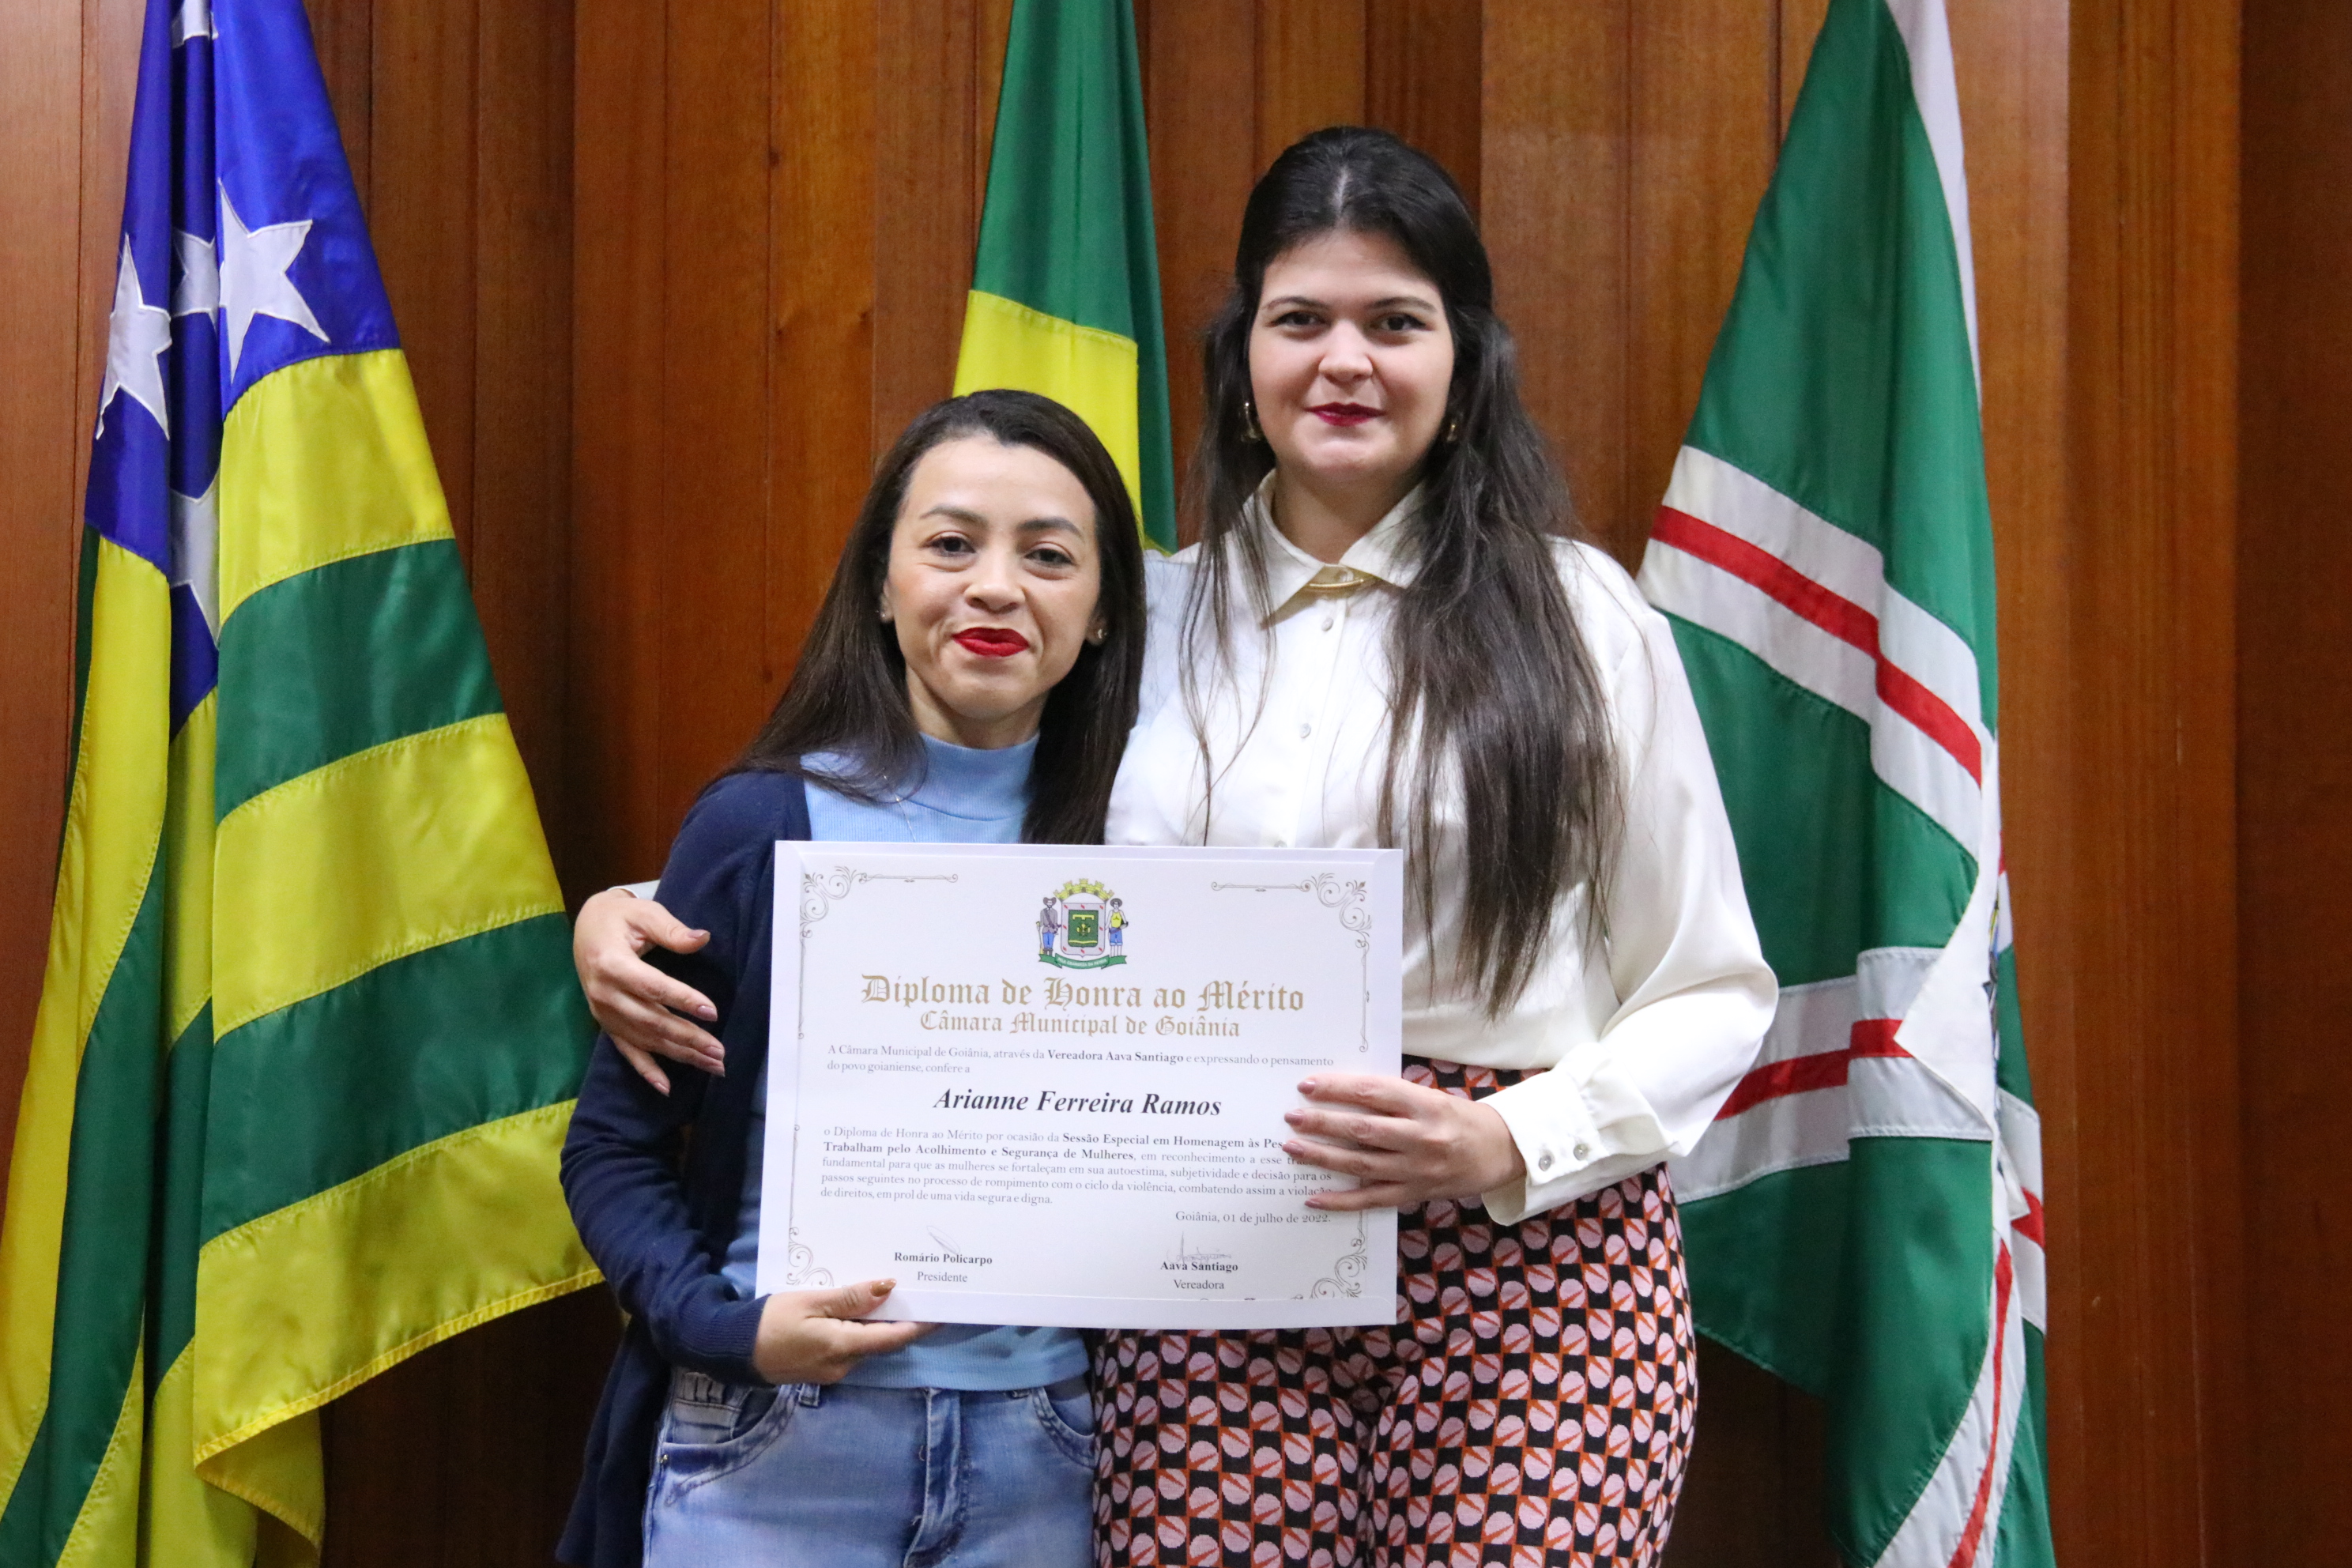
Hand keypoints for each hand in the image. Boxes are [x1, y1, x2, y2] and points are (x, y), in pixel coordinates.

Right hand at [575, 888, 720, 1093]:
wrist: (587, 927)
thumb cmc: (619, 917)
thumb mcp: (644, 913)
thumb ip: (672, 930)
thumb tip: (702, 939)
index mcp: (611, 964)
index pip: (652, 987)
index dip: (682, 1000)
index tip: (712, 1011)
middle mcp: (604, 994)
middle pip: (651, 1020)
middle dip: (688, 1037)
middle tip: (720, 1051)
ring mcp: (604, 1013)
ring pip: (645, 1040)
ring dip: (679, 1055)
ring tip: (712, 1065)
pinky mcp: (606, 1023)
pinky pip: (627, 1051)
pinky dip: (646, 1071)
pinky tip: (666, 1087)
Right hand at [752, 1279, 934, 1383]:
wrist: (733, 1351)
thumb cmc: (769, 1321)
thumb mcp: (810, 1301)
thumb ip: (850, 1298)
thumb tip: (888, 1288)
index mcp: (843, 1347)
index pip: (895, 1337)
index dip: (922, 1324)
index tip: (945, 1308)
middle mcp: (844, 1364)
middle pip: (884, 1341)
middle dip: (904, 1320)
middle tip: (922, 1292)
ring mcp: (833, 1370)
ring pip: (868, 1344)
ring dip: (881, 1323)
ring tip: (894, 1294)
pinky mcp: (822, 1368)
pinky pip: (851, 1347)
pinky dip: (861, 1329)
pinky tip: (861, 1310)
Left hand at [1282, 1072, 1526, 1210]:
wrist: (1500, 1152)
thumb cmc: (1459, 1119)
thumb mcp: (1431, 1098)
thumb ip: (1391, 1098)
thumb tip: (1340, 1094)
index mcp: (1426, 1106)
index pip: (1373, 1093)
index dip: (1338, 1089)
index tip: (1307, 1085)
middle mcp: (1421, 1138)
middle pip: (1363, 1130)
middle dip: (1323, 1123)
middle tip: (1292, 1117)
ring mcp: (1417, 1170)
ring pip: (1362, 1165)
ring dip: (1323, 1157)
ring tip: (1292, 1149)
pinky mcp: (1414, 1194)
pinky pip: (1371, 1200)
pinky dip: (1341, 1200)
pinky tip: (1313, 1197)